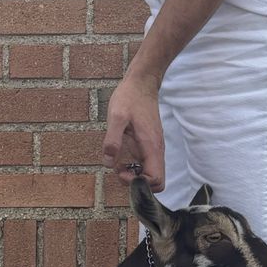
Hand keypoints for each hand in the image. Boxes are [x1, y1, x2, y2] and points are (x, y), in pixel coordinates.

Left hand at [102, 73, 165, 191]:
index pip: (156, 180)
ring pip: (150, 174)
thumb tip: (109, 162)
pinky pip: (145, 165)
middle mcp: (156, 150)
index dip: (139, 183)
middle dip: (137, 183)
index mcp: (151, 146)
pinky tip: (122, 156)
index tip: (123, 172)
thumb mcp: (116, 117)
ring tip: (119, 162)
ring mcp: (153, 148)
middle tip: (120, 170)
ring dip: (134, 175)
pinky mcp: (148, 145)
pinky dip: (134, 167)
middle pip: (155, 182)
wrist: (141, 83)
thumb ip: (112, 140)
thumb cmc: (130, 98)